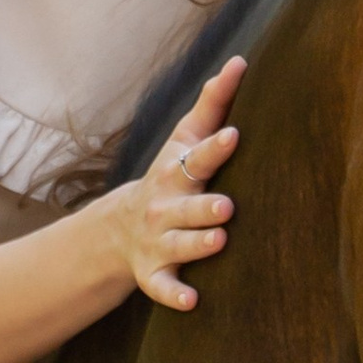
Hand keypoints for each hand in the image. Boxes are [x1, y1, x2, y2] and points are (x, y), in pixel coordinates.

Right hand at [117, 55, 244, 311]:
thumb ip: (214, 103)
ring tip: (219, 240)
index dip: (214, 148)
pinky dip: (174, 294)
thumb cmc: (172, 175)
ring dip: (197, 244)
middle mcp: (165, 206)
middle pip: (187, 206)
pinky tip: (192, 301)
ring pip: (179, 244)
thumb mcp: (186, 139)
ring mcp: (158, 241)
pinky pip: (162, 287)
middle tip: (227, 207)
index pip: (197, 159)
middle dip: (205, 206)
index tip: (234, 137)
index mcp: (176, 172)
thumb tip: (240, 61)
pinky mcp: (155, 273)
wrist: (122, 227)